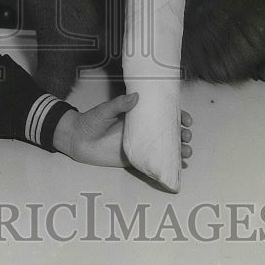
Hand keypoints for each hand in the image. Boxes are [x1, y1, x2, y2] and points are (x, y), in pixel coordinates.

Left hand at [53, 94, 192, 167]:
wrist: (78, 140)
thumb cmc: (91, 122)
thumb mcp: (104, 110)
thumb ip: (118, 105)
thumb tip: (135, 97)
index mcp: (138, 116)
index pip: (163, 115)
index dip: (178, 116)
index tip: (186, 119)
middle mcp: (143, 130)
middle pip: (169, 132)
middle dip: (182, 134)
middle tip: (186, 136)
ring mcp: (140, 146)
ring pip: (165, 148)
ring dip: (180, 150)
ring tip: (187, 152)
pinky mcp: (135, 160)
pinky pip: (154, 163)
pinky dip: (167, 165)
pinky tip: (177, 167)